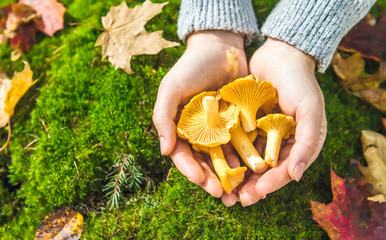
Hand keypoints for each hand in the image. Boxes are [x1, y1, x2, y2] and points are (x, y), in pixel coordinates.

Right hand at [153, 30, 247, 196]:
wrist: (220, 46)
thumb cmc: (191, 67)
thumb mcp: (171, 89)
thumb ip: (163, 118)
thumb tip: (164, 152)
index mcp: (181, 127)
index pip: (183, 155)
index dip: (191, 171)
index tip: (202, 182)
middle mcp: (199, 132)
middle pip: (204, 162)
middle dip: (212, 180)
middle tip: (223, 195)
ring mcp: (219, 129)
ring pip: (224, 158)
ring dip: (230, 175)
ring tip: (240, 190)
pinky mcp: (238, 123)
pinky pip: (241, 144)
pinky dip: (245, 157)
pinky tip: (253, 170)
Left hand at [235, 38, 326, 206]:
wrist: (280, 53)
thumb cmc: (300, 81)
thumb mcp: (310, 110)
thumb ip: (307, 143)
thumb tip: (296, 177)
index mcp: (300, 143)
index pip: (285, 170)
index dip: (271, 183)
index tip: (256, 194)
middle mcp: (282, 141)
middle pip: (265, 169)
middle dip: (252, 185)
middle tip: (236, 199)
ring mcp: (264, 133)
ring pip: (250, 159)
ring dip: (238, 175)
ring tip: (225, 188)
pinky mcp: (247, 123)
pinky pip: (238, 142)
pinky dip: (230, 153)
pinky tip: (217, 163)